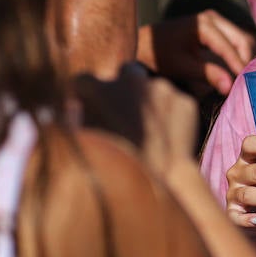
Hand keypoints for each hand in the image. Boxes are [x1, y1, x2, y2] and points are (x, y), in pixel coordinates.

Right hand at [73, 63, 198, 174]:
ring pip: (155, 89)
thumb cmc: (111, 167)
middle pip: (127, 73)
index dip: (87, 97)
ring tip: (150, 132)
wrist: (158, 182)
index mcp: (96, 87)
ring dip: (151, 103)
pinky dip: (172, 117)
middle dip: (125, 89)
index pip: (85, 82)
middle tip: (126, 114)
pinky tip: (168, 138)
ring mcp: (161, 87)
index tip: (91, 110)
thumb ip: (74, 119)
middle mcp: (129, 79)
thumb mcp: (81, 141)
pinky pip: (176, 105)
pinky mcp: (185, 101)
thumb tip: (70, 112)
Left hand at [138, 11, 255, 95]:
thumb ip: (208, 74)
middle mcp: (213, 18)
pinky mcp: (216, 27)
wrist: (145, 44)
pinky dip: (241, 54)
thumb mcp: (183, 66)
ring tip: (250, 77)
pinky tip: (243, 70)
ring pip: (241, 39)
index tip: (249, 84)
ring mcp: (215, 20)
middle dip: (248, 60)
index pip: (229, 47)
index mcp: (204, 24)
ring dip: (247, 57)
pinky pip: (236, 40)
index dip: (240, 66)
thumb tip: (231, 88)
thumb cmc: (160, 56)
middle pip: (242, 39)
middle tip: (253, 81)